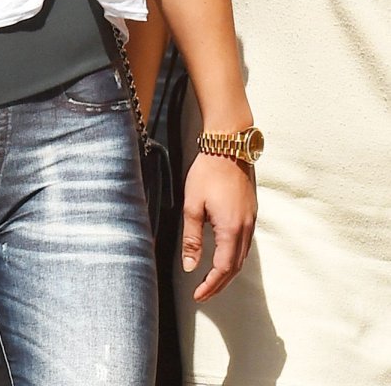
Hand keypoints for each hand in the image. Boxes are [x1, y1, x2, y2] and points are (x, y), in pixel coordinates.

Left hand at [181, 152, 256, 301]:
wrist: (228, 146)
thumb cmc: (208, 172)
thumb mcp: (192, 205)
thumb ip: (192, 238)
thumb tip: (190, 266)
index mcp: (231, 229)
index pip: (224, 269)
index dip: (211, 285)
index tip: (198, 295)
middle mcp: (246, 228)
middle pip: (236, 267)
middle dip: (220, 284)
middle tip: (203, 293)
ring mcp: (251, 220)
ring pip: (242, 256)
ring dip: (228, 272)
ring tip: (211, 280)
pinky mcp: (251, 212)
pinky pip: (245, 243)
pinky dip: (234, 256)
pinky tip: (223, 256)